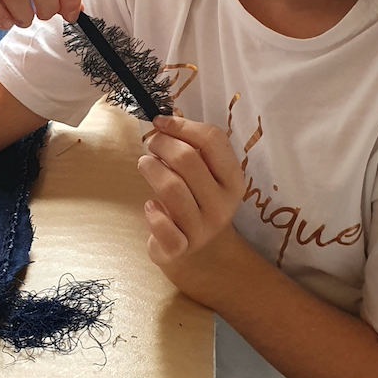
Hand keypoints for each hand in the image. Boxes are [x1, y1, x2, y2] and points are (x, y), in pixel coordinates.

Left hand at [136, 115, 243, 300]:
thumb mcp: (208, 177)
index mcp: (232, 179)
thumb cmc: (198, 203)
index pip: (213, 140)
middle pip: (187, 159)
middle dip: (162, 144)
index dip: (183, 125)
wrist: (203, 256)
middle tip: (152, 144)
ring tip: (145, 164)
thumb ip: (194, 150)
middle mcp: (221, 203)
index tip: (161, 122)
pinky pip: (164, 228)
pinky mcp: (179, 248)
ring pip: (172, 188)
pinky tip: (150, 206)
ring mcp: (202, 228)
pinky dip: (152, 213)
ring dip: (151, 169)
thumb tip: (164, 122)